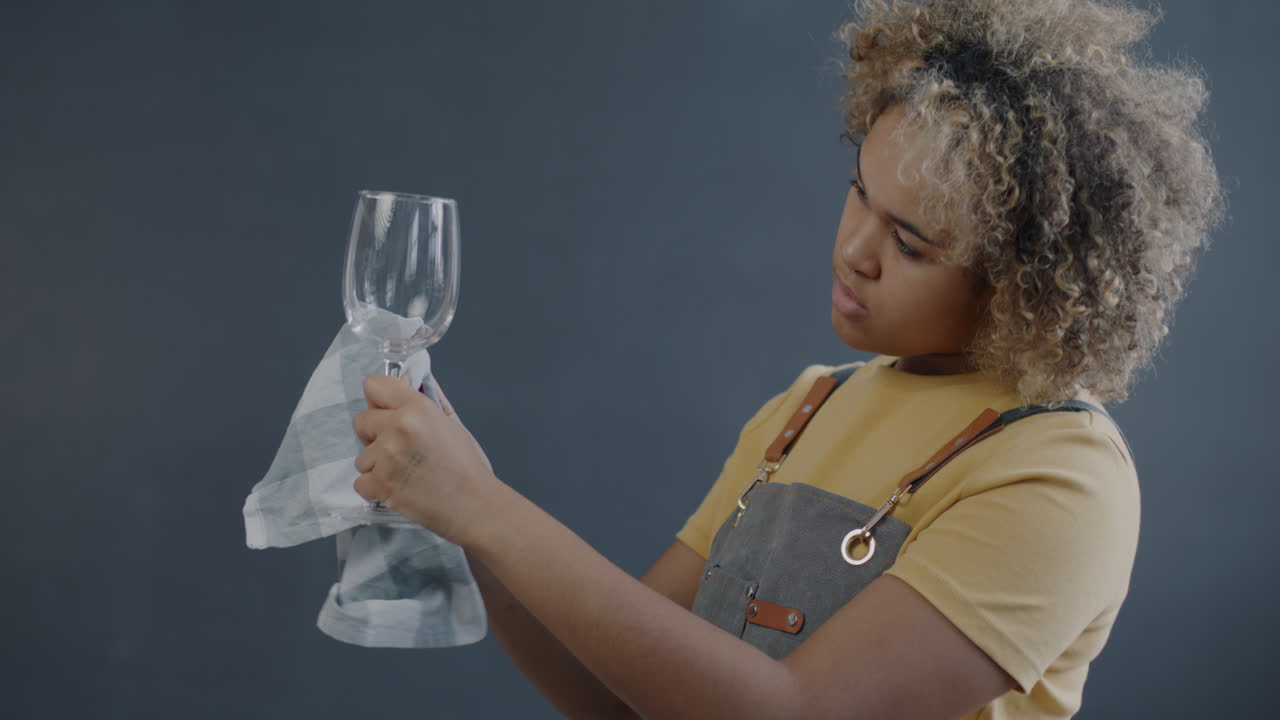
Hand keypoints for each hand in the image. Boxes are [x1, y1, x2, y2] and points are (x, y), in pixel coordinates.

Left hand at [351, 373, 498, 544]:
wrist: (476, 506)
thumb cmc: (469, 467)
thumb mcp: (454, 425)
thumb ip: (430, 399)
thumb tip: (410, 378)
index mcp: (418, 408)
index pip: (374, 385)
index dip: (379, 401)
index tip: (388, 413)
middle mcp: (399, 427)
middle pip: (361, 420)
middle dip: (375, 435)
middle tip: (400, 450)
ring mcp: (388, 456)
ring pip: (361, 456)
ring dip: (378, 466)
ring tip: (405, 474)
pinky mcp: (381, 485)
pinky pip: (361, 482)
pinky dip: (376, 489)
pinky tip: (399, 489)